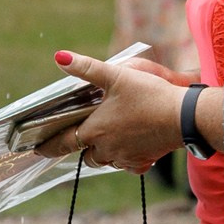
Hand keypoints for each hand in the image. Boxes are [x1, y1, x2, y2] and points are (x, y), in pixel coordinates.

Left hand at [34, 49, 185, 171]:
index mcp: (96, 129)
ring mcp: (126, 157)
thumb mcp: (116, 75)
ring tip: (106, 139)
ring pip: (106, 161)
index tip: (38, 150)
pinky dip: (125, 160)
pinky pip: (128, 166)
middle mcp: (107, 148)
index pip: (64, 142)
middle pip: (86, 156)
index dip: (49, 146)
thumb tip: (59, 56)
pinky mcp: (144, 161)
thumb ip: (86, 67)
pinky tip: (130, 148)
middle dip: (82, 148)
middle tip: (81, 139)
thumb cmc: (150, 94)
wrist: (185, 117)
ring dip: (102, 153)